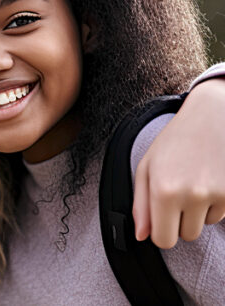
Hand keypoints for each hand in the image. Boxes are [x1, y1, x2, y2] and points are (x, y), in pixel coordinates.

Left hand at [133, 77, 224, 247]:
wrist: (213, 117)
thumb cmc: (175, 142)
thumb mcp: (147, 167)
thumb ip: (141, 205)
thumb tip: (143, 236)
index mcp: (164, 190)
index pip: (163, 240)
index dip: (161, 232)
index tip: (162, 220)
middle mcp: (192, 195)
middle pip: (186, 236)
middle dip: (180, 221)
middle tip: (179, 193)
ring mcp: (218, 194)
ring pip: (204, 225)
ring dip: (199, 211)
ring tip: (195, 181)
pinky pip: (221, 215)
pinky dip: (216, 203)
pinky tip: (211, 179)